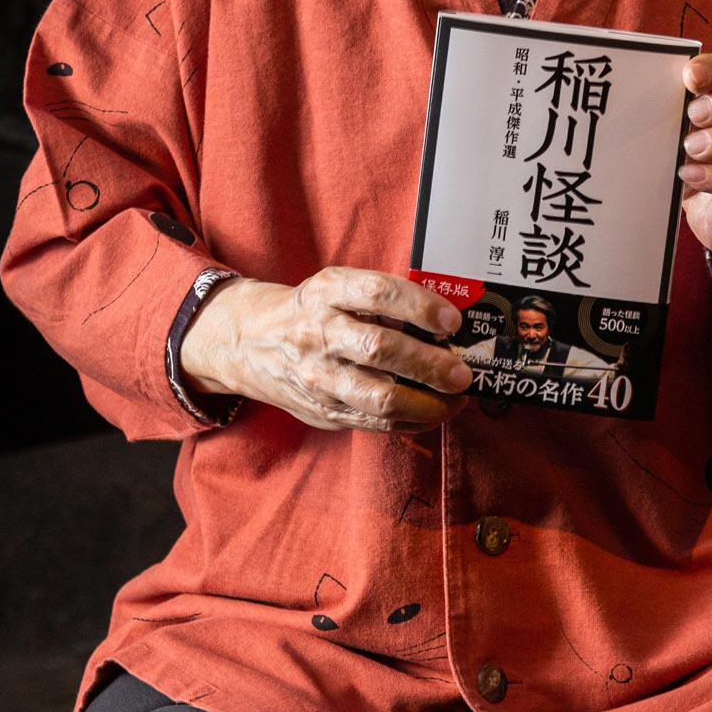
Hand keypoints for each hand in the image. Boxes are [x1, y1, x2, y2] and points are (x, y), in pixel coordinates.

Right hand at [178, 268, 473, 434]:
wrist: (249, 342)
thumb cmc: (312, 311)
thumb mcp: (336, 288)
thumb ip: (382, 302)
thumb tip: (447, 325)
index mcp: (328, 292)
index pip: (378, 293)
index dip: (420, 307)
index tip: (452, 322)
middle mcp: (319, 333)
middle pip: (381, 349)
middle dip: (430, 364)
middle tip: (462, 373)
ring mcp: (318, 376)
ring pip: (379, 397)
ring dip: (427, 403)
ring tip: (455, 399)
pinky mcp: (322, 410)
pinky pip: (375, 423)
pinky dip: (412, 422)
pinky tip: (434, 413)